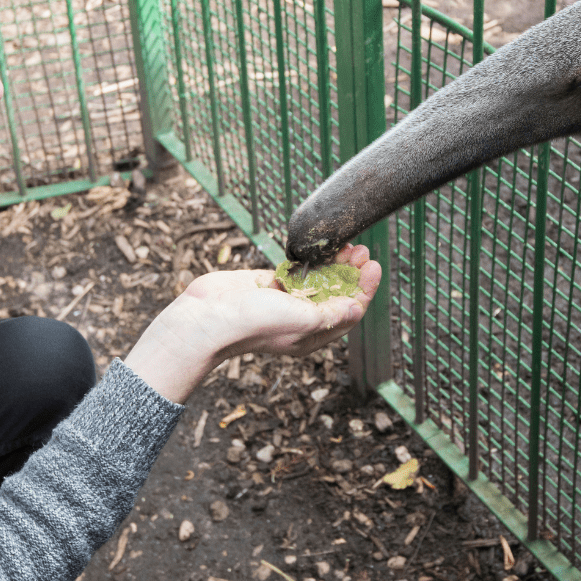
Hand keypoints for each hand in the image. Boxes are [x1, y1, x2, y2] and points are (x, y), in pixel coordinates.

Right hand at [125, 244, 381, 404]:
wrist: (207, 317)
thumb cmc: (251, 323)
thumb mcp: (299, 320)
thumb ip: (329, 314)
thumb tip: (357, 309)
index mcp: (312, 334)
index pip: (348, 311)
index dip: (364, 289)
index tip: (373, 266)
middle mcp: (301, 319)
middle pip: (336, 295)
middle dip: (352, 274)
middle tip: (362, 251)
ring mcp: (284, 301)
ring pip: (318, 281)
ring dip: (335, 265)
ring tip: (348, 246)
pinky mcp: (268, 285)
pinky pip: (296, 272)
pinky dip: (311, 261)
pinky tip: (320, 250)